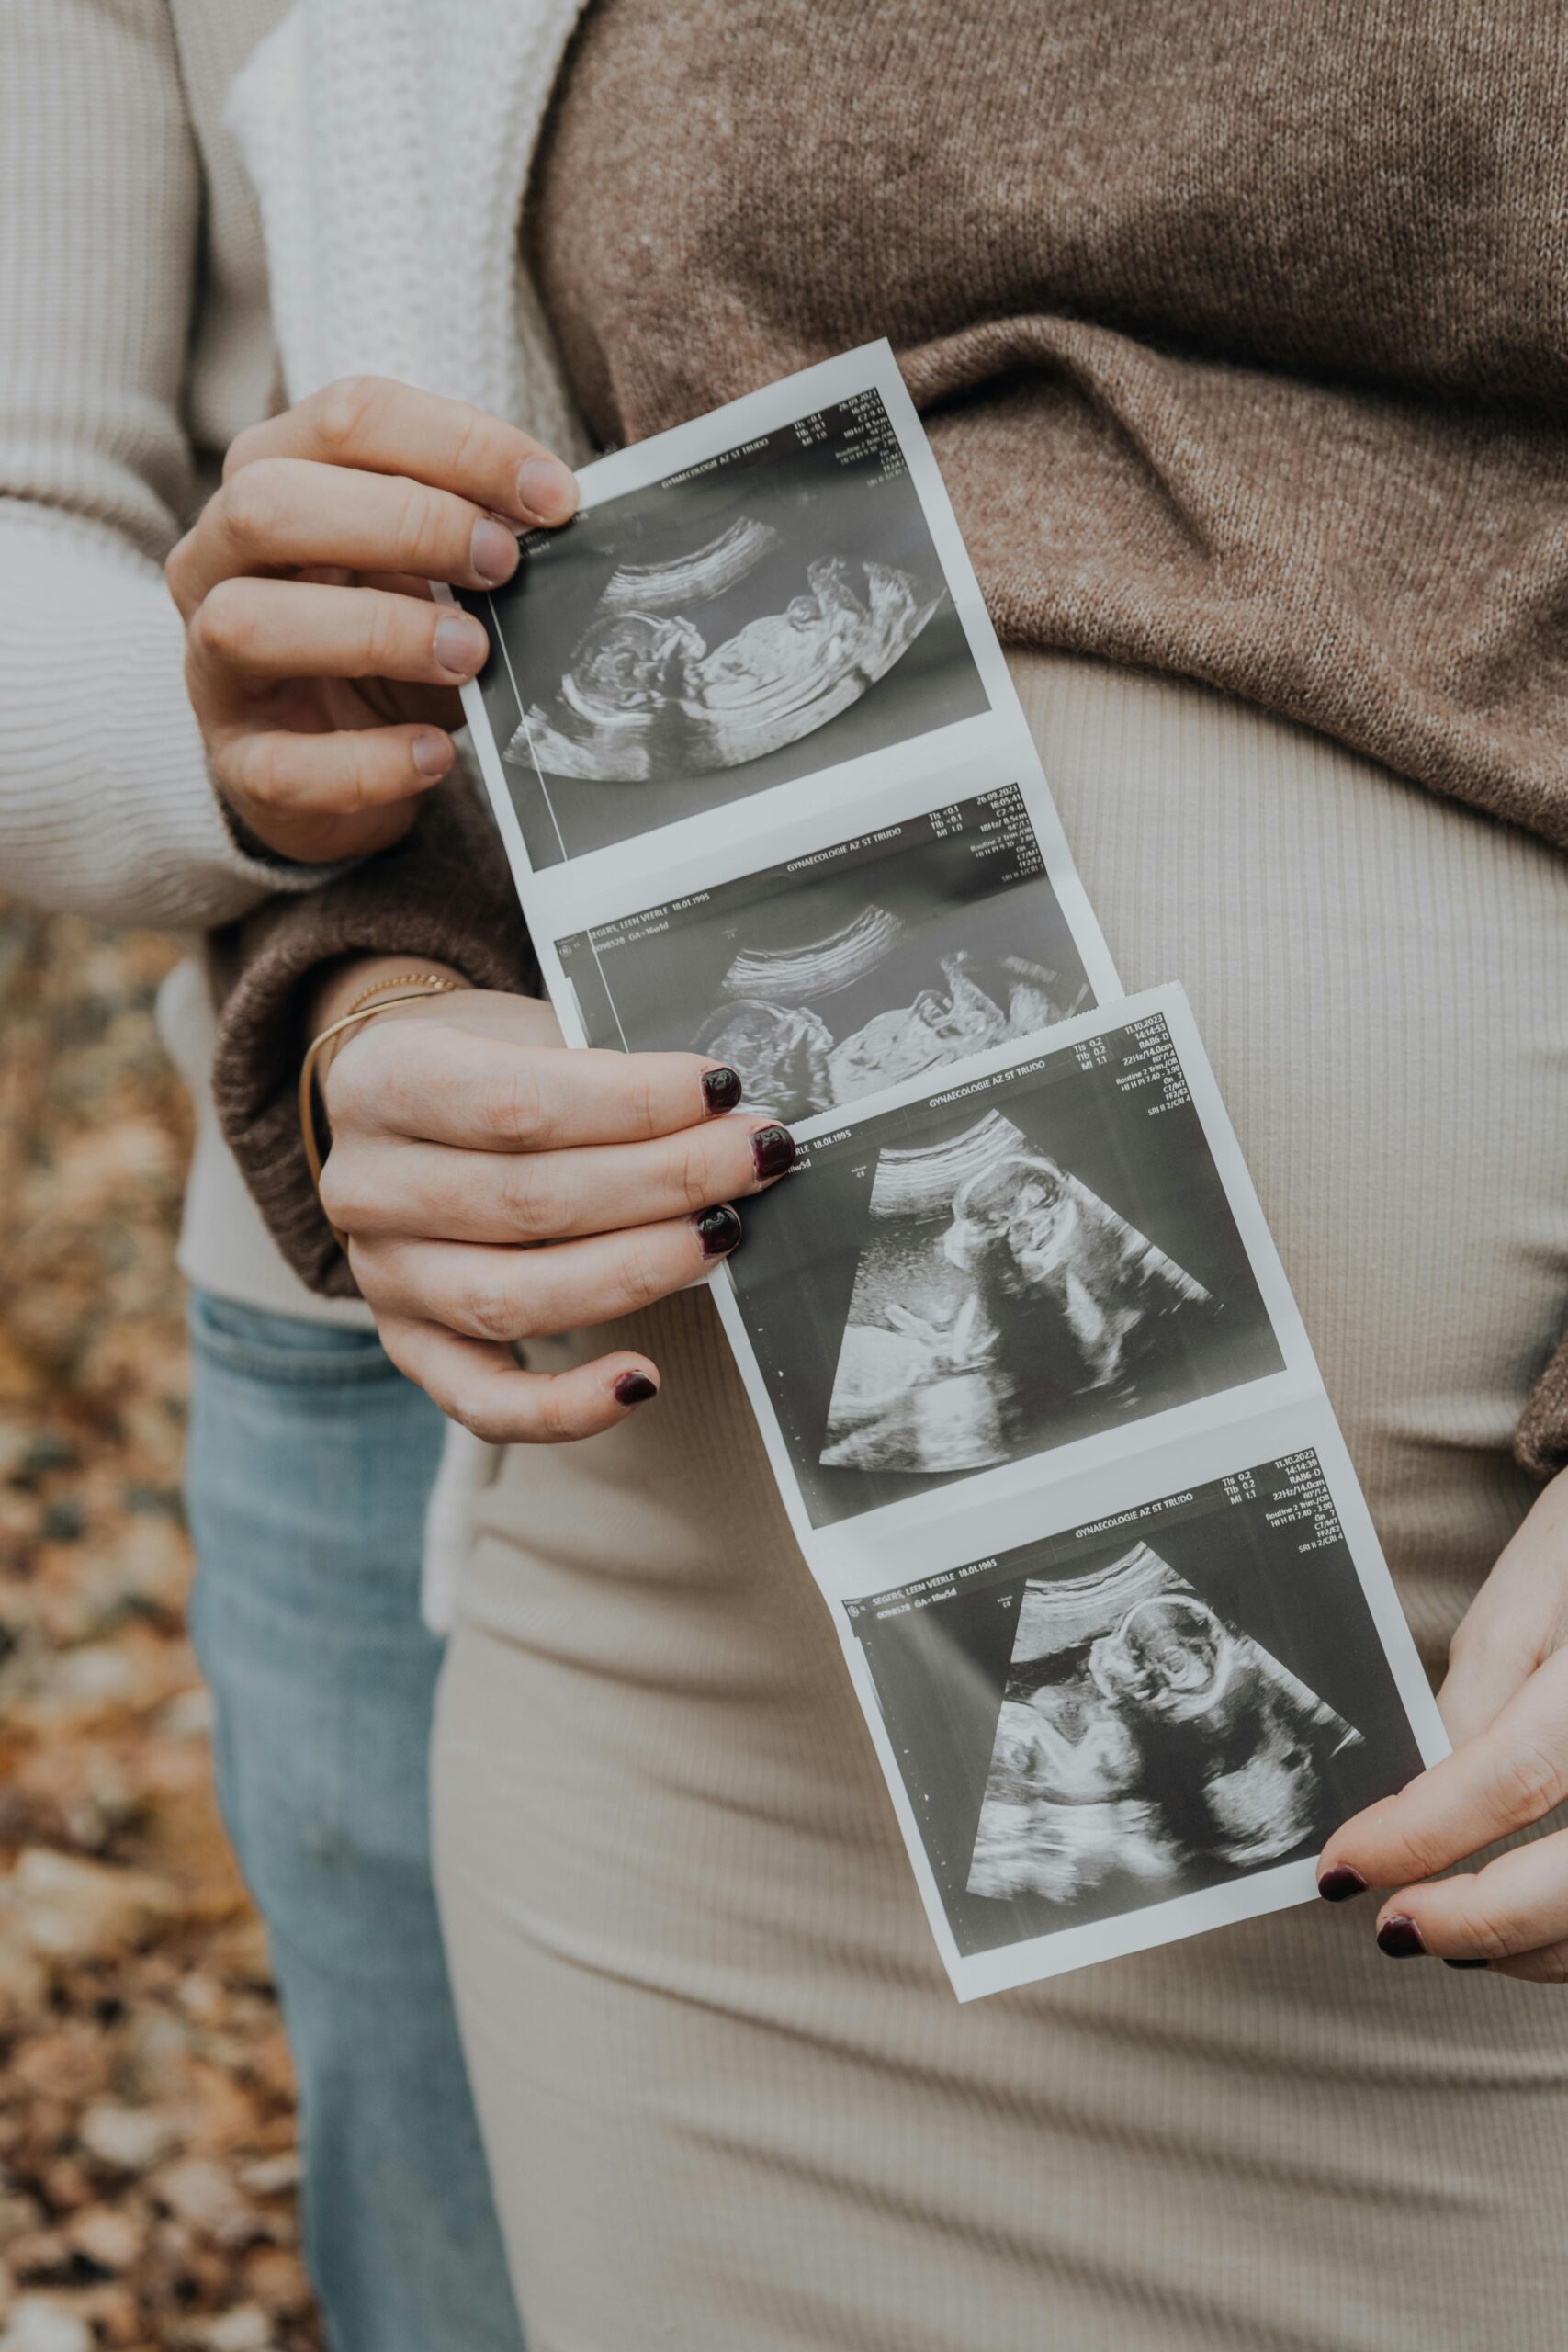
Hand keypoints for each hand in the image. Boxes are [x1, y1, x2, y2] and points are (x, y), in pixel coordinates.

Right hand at [166, 377, 577, 862]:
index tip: (550, 497)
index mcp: (270, 481)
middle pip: (269, 502)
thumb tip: (551, 518)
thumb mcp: (425, 572)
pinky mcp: (235, 763)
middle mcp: (216, 561)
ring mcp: (211, 665)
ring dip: (377, 632)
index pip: (346, 420)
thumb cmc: (384, 646)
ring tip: (469, 656)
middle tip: (501, 566)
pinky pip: (280, 766)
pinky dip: (367, 762)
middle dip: (405, 524)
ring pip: (247, 623)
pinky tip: (434, 754)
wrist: (330, 766)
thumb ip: (468, 535)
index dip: (457, 445)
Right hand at [314, 974, 796, 1442]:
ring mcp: (383, 1277)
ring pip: (516, 1297)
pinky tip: (642, 1380)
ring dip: (638, 1271)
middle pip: (530, 1202)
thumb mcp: (525, 1028)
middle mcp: (367, 1186)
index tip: (721, 1090)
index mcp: (385, 1080)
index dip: (633, 1103)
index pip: (518, 1104)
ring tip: (721, 1234)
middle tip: (753, 1159)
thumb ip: (603, 1069)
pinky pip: (485, 1401)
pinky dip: (567, 1406)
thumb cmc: (489, 1062)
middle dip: (665, 1180)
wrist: (405, 1108)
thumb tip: (722, 1114)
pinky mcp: (410, 1347)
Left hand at [1319, 1468, 1567, 1979]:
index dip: (1420, 1835)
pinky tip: (1522, 1926)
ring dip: (1525, 1944)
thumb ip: (1476, 1698)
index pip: (1511, 1777)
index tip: (1346, 1864)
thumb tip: (1415, 1793)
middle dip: (1476, 1921)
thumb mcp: (1530, 1598)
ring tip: (1447, 1934)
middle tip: (1395, 1929)